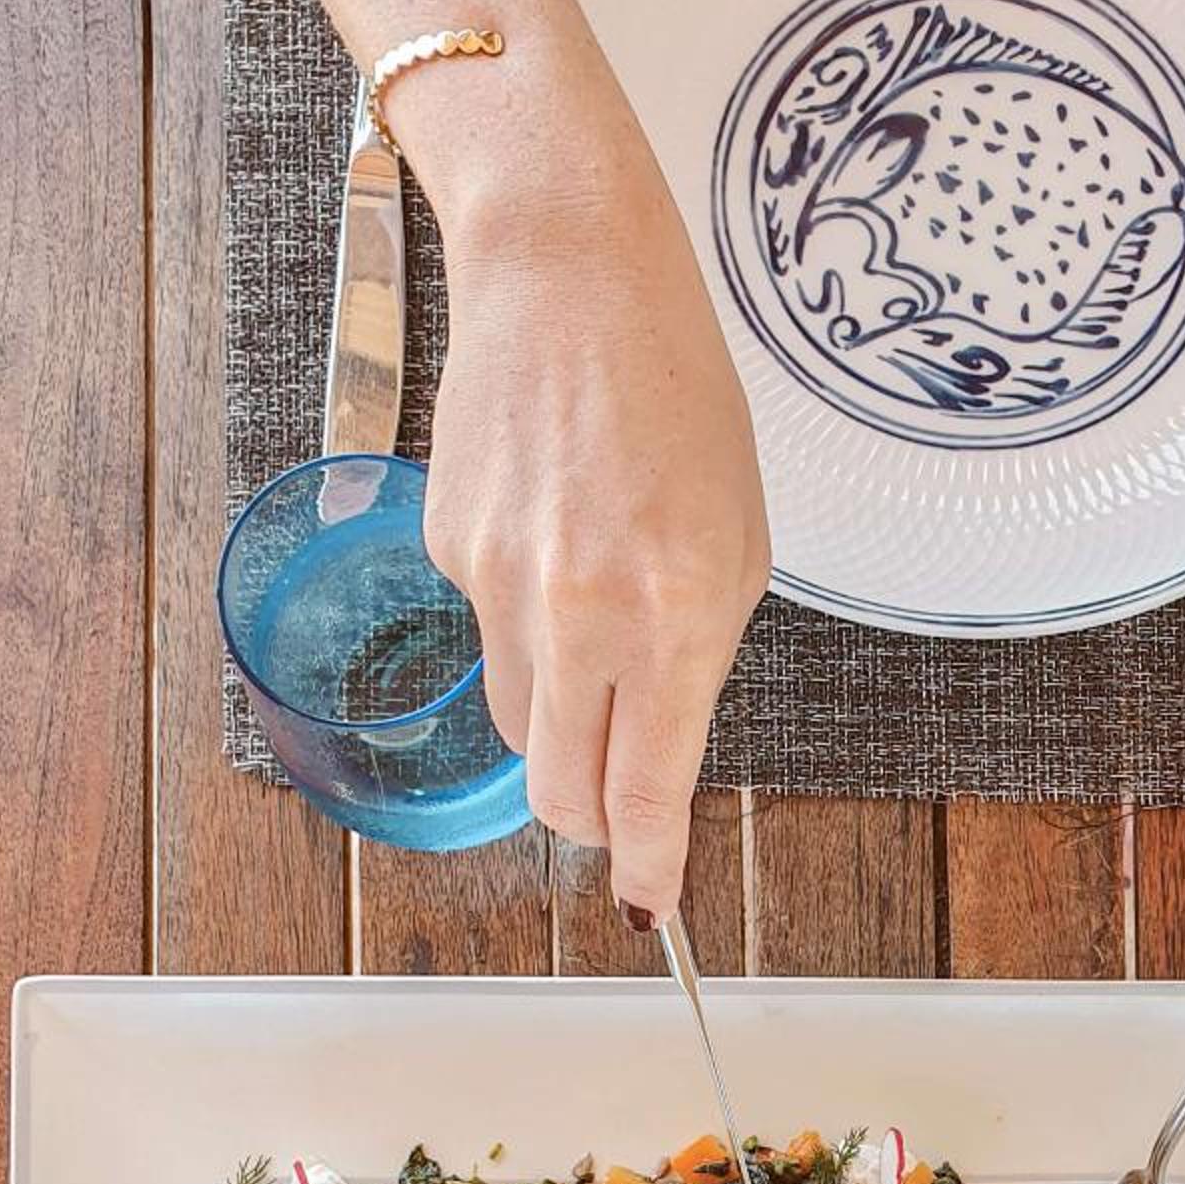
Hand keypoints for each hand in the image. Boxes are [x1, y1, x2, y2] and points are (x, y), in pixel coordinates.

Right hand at [425, 140, 768, 918]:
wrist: (570, 278)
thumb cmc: (675, 397)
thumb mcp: (736, 541)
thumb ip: (699, 660)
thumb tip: (656, 758)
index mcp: (675, 617)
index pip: (648, 793)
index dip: (649, 866)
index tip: (652, 905)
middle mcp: (580, 616)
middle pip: (561, 792)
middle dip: (591, 824)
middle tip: (618, 817)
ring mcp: (501, 586)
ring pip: (521, 722)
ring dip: (561, 722)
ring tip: (598, 641)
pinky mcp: (448, 552)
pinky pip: (490, 632)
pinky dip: (526, 620)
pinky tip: (554, 538)